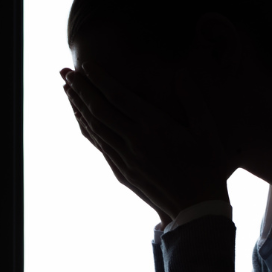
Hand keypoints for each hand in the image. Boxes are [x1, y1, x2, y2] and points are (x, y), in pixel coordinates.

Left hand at [60, 63, 232, 226]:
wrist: (197, 208)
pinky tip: (81, 119)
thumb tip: (181, 73)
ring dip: (78, 107)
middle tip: (64, 72)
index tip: (86, 64)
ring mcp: (127, 158)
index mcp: (155, 126)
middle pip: (100, 110)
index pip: (119, 96)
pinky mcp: (124, 172)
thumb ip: (193, 99)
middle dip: (80, 89)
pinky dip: (87, 129)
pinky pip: (100, 146)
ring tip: (66, 90)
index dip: (100, 79)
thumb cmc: (207, 166)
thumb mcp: (206, 130)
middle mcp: (135, 141)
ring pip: (95, 128)